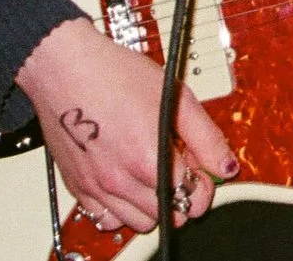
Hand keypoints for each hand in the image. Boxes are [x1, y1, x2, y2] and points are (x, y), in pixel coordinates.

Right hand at [14, 18, 235, 232]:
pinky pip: (105, 220)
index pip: (194, 201)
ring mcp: (96, 188)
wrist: (66, 69)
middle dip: (183, 194)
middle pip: (171, 216)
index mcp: (149, 159)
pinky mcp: (77, 188)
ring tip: (152, 171)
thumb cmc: (116, 75)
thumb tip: (226, 166)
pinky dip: (121, 210)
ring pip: (140, 223)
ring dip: (154, 204)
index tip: (200, 167)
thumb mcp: (176, 98)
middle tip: (178, 164)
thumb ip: (206, 138)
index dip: (205, 183)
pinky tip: (127, 182)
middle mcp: (121, 181)